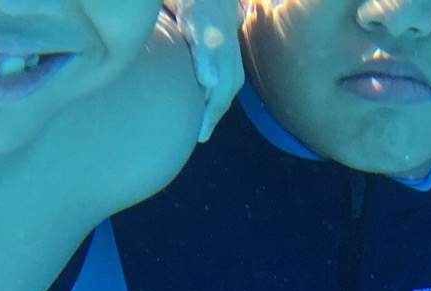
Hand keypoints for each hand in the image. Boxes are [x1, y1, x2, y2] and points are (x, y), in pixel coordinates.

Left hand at [164, 0, 243, 139]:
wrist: (212, 2)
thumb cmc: (199, 13)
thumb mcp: (198, 29)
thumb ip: (204, 56)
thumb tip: (210, 83)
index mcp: (224, 66)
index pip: (218, 98)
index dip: (209, 117)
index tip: (199, 136)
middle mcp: (232, 70)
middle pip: (223, 101)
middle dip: (212, 120)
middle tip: (198, 138)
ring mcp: (233, 69)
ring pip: (224, 97)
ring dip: (214, 113)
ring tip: (202, 130)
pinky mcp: (231, 68)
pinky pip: (224, 90)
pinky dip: (216, 102)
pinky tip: (206, 108)